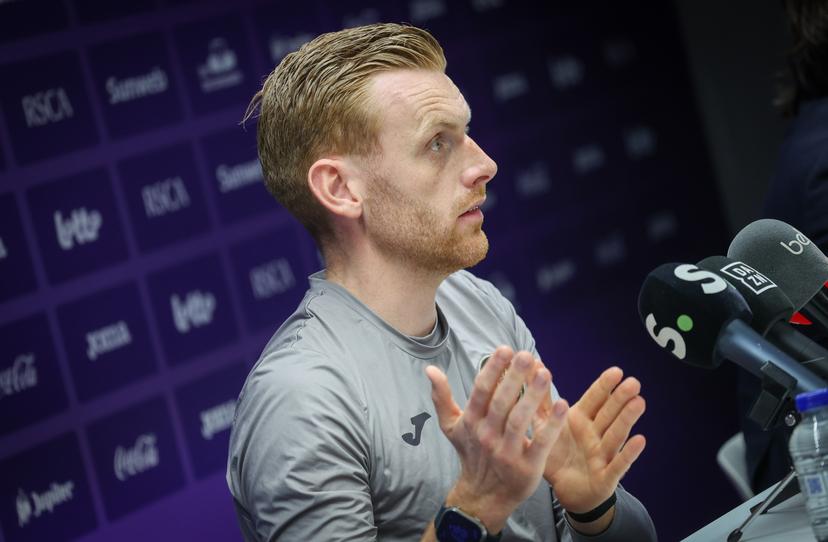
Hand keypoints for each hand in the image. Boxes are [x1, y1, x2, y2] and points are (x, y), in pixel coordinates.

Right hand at [426, 346, 568, 532]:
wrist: (483, 496)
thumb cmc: (471, 453)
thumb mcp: (452, 426)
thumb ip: (441, 397)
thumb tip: (430, 369)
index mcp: (472, 422)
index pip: (481, 391)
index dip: (492, 369)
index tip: (504, 349)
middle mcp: (487, 435)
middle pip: (501, 402)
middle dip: (513, 377)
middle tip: (526, 355)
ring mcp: (506, 452)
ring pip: (519, 420)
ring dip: (532, 396)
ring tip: (545, 373)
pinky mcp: (527, 467)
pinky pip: (540, 443)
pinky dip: (551, 425)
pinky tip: (562, 405)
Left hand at [542, 367, 645, 517]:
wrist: (563, 491)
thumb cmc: (557, 454)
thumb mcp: (545, 426)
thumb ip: (542, 399)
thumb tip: (535, 366)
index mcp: (580, 420)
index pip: (595, 400)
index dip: (604, 386)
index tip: (617, 371)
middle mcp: (595, 434)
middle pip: (609, 413)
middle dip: (620, 398)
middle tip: (633, 383)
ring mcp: (603, 454)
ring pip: (616, 434)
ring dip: (627, 419)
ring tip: (639, 402)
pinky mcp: (607, 476)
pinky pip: (618, 464)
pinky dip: (629, 453)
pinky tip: (640, 440)